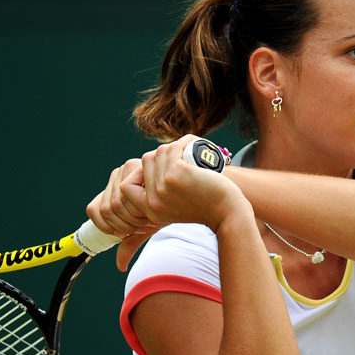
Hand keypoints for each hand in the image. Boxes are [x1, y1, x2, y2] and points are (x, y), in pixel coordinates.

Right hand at [124, 135, 246, 231]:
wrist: (227, 212)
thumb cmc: (205, 207)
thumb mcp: (173, 210)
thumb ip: (158, 201)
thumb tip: (137, 207)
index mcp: (150, 209)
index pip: (126, 185)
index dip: (141, 172)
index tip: (163, 170)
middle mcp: (153, 199)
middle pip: (146, 161)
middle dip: (164, 156)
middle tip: (183, 160)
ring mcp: (163, 186)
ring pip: (159, 152)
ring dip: (176, 147)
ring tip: (191, 154)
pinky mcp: (176, 173)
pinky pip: (174, 147)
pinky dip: (186, 142)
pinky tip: (195, 148)